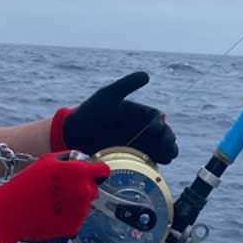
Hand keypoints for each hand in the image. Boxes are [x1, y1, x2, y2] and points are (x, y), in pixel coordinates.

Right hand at [0, 153, 109, 242]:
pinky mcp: (73, 228)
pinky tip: (50, 215)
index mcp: (80, 172)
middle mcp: (84, 192)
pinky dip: (67, 218)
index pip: (103, 171)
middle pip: (93, 189)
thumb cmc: (25, 183)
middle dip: (82, 188)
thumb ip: (70, 158)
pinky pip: (76, 221)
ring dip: (74, 204)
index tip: (89, 174)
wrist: (9, 212)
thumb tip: (83, 160)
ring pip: (85, 206)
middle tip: (62, 190)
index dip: (96, 172)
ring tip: (51, 203)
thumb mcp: (47, 161)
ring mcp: (80, 212)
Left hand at [51, 72, 178, 163]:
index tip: (154, 129)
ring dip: (167, 154)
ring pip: (161, 151)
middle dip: (168, 141)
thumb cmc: (90, 111)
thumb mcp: (108, 95)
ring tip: (164, 158)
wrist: (74, 135)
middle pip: (165, 136)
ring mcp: (138, 146)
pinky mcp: (131, 160)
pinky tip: (153, 167)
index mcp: (140, 114)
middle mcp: (142, 130)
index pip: (158, 119)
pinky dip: (154, 165)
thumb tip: (147, 75)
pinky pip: (149, 163)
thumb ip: (127, 85)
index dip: (161, 124)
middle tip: (166, 147)